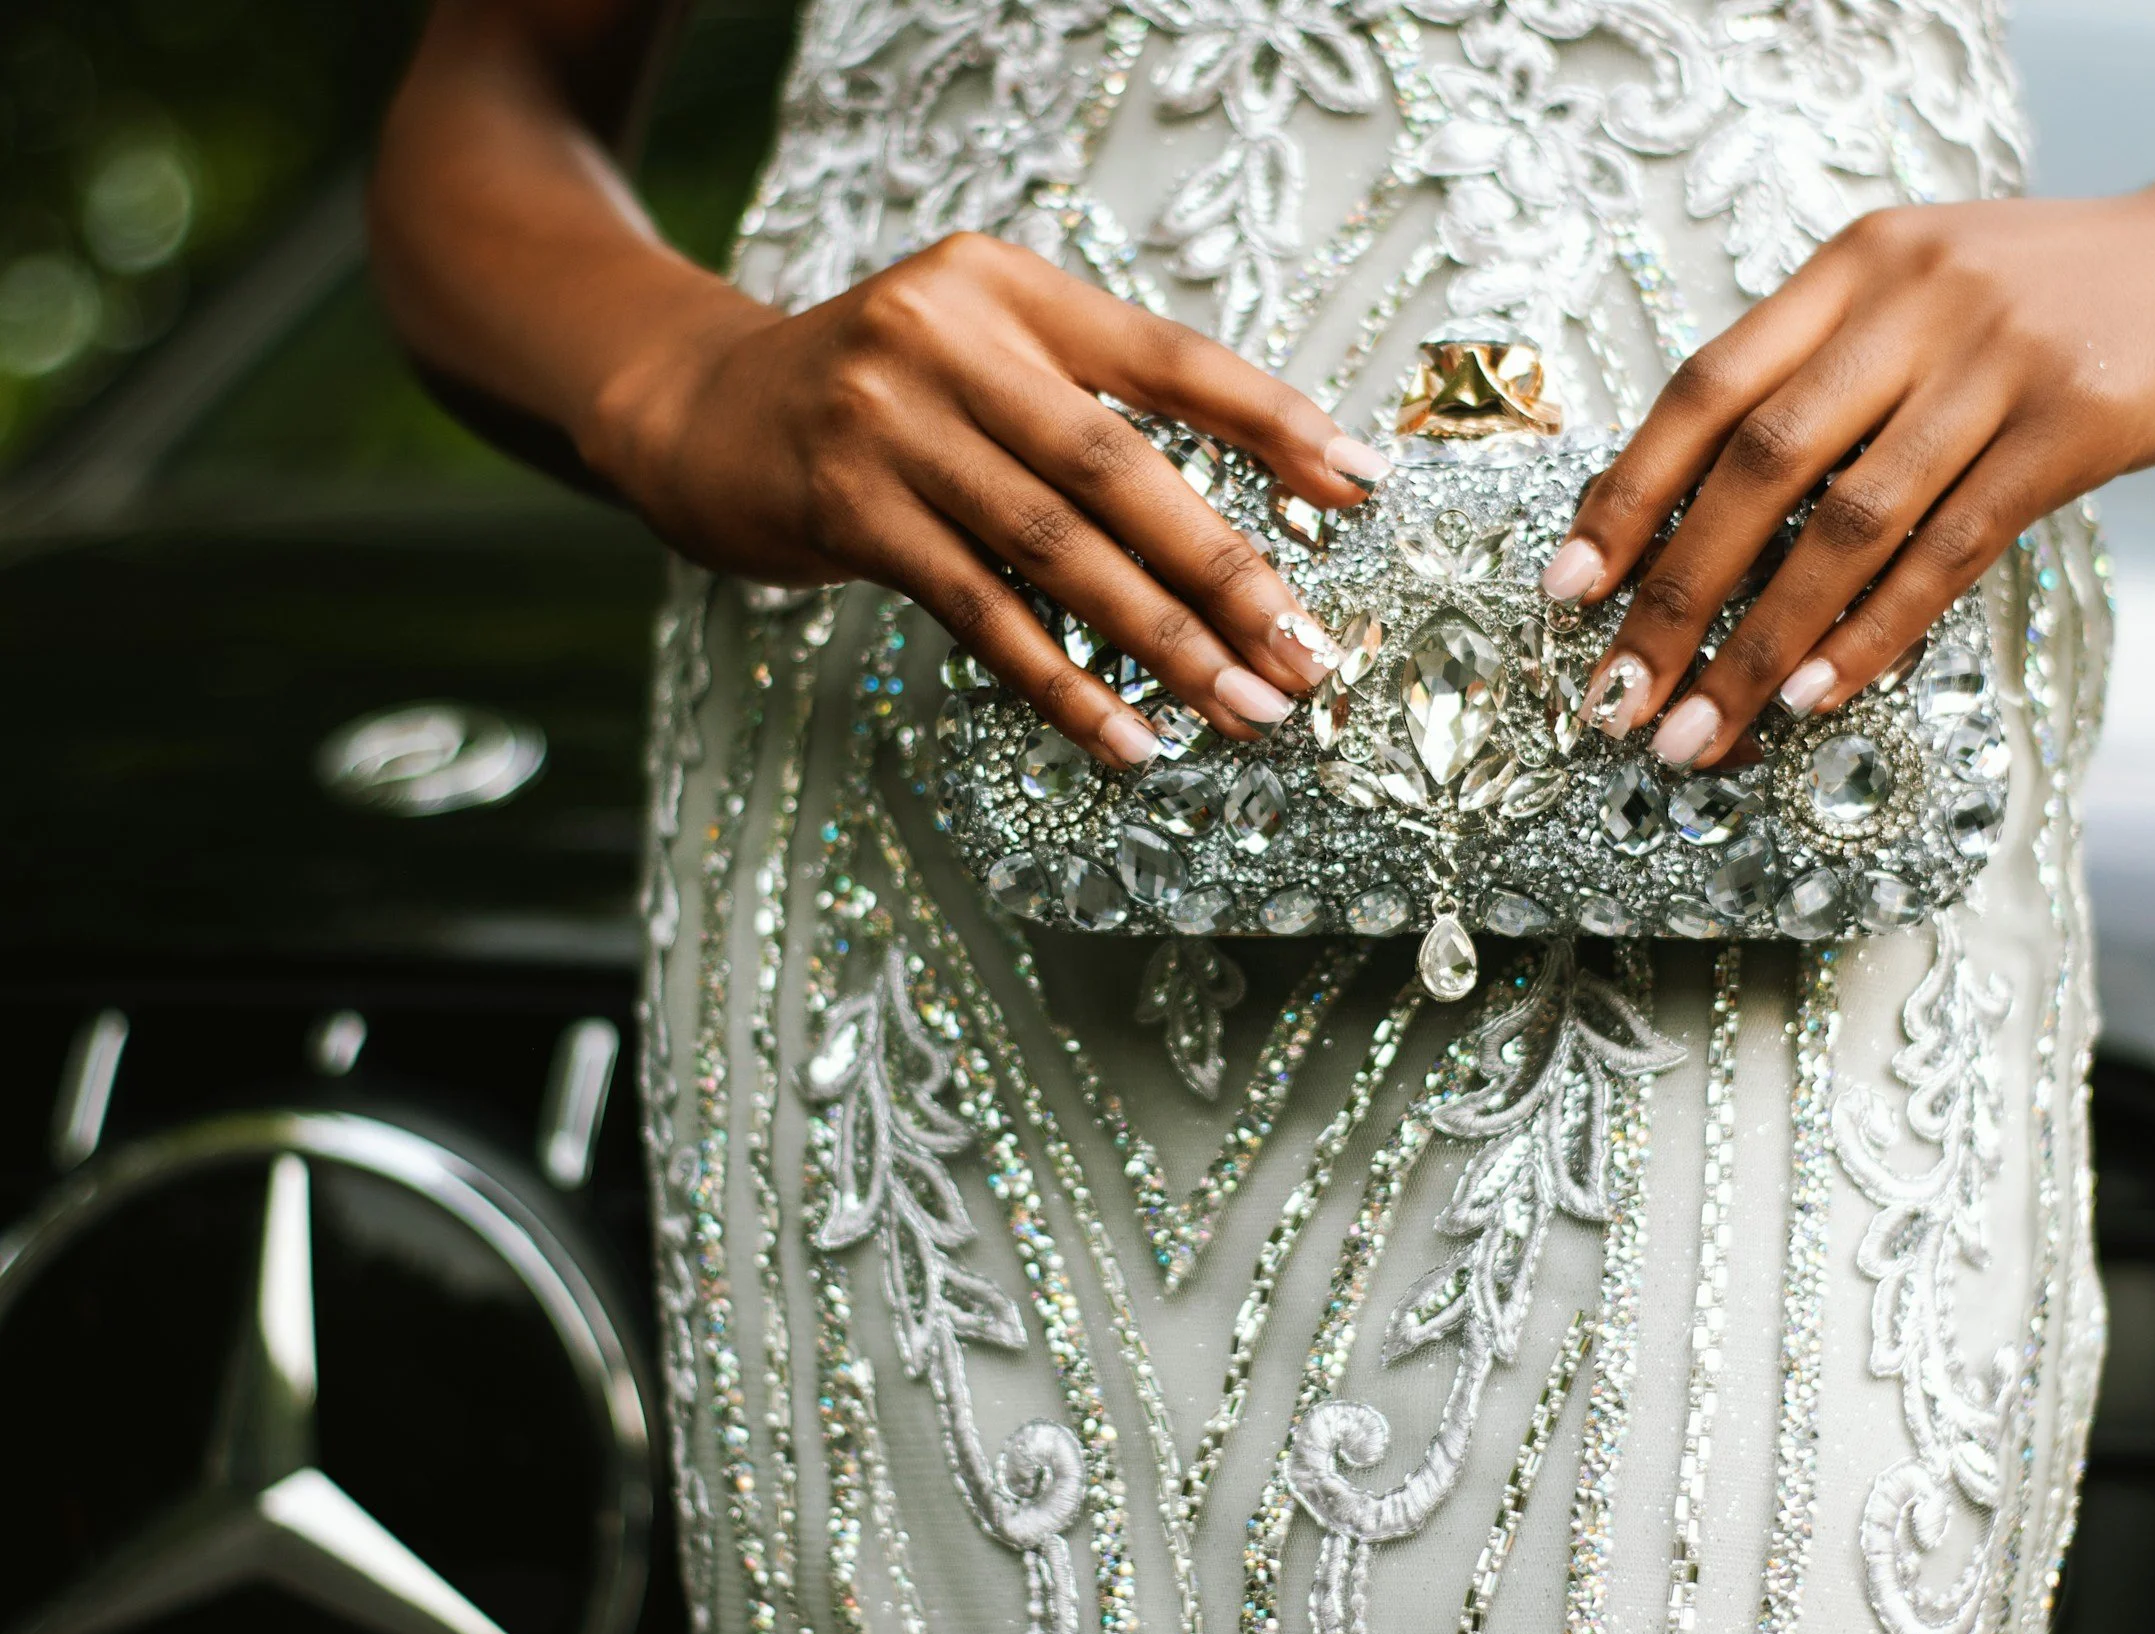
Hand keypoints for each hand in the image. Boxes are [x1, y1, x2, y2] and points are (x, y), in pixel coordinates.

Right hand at [586, 232, 1389, 765]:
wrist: (702, 412)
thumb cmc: (885, 397)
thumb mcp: (984, 358)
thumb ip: (1097, 406)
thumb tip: (1265, 506)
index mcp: (1009, 287)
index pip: (1168, 358)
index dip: (1272, 422)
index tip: (1363, 489)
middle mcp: (948, 338)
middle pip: (1119, 467)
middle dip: (1228, 570)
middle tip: (1310, 654)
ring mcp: (888, 423)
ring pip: (1057, 550)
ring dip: (1163, 642)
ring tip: (1244, 709)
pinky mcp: (847, 510)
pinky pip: (980, 614)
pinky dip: (1061, 683)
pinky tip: (1127, 737)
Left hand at [1544, 172, 2154, 768]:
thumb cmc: (2073, 295)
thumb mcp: (1933, 295)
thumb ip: (1835, 378)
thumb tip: (1709, 518)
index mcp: (1855, 264)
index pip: (1704, 389)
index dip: (1625, 496)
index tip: (1566, 592)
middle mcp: (1912, 298)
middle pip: (1754, 465)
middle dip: (1671, 596)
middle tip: (1614, 698)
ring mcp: (2000, 357)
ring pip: (1846, 524)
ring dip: (1757, 644)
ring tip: (1697, 731)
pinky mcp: (2082, 421)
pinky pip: (1951, 549)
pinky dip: (1872, 632)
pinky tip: (1813, 698)